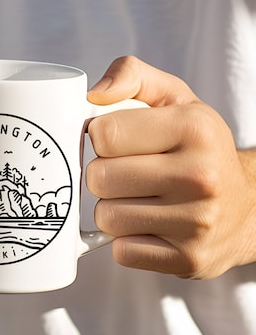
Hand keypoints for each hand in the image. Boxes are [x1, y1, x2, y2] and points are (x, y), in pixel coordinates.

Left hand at [85, 55, 255, 278]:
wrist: (248, 207)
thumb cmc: (196, 148)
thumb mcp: (174, 100)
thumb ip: (131, 76)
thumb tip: (93, 94)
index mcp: (194, 128)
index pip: (103, 134)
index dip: (100, 138)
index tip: (118, 142)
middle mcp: (200, 175)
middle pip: (98, 178)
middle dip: (104, 176)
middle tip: (129, 174)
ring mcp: (196, 222)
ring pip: (106, 217)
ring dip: (113, 209)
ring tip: (140, 200)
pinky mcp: (187, 259)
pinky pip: (121, 252)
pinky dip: (126, 241)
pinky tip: (149, 227)